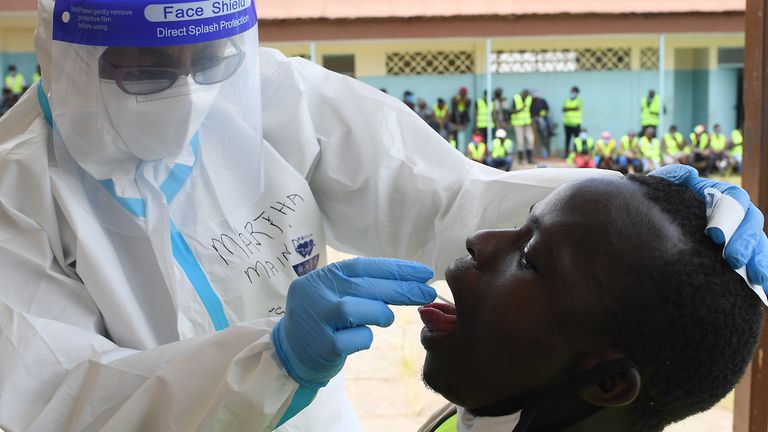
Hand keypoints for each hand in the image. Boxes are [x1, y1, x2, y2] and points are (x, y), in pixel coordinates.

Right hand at [272, 257, 435, 387]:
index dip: (395, 268)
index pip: (362, 266)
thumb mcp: (335, 295)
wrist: (289, 353)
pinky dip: (365, 338)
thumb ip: (361, 287)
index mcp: (321, 277)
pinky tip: (358, 339)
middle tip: (428, 292)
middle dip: (402, 288)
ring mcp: (316, 319)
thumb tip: (409, 281)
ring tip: (384, 319)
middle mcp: (315, 293)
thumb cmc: (323, 320)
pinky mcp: (322, 346)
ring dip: (379, 313)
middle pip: (364, 286)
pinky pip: (356, 339)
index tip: (423, 272)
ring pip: (357, 309)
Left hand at [649, 164, 767, 285]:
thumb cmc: (657, 205)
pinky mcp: (737, 255)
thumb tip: (689, 173)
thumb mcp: (659, 189)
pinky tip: (764, 289)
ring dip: (760, 260)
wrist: (649, 230)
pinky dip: (761, 273)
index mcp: (719, 193)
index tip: (714, 236)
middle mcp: (734, 213)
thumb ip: (671, 178)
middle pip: (751, 222)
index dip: (729, 216)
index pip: (734, 199)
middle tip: (734, 260)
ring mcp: (738, 234)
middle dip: (746, 242)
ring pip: (758, 244)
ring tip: (757, 278)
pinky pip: (755, 262)